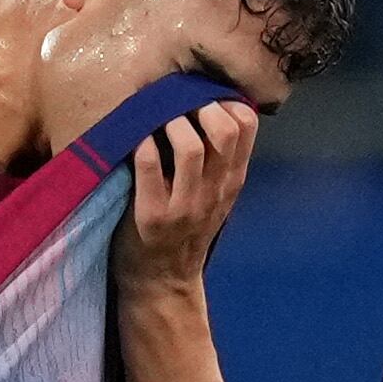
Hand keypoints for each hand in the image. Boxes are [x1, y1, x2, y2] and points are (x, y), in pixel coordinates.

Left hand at [113, 101, 259, 295]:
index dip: (224, 101)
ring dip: (170, 122)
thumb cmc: (184, 232)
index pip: (246, 125)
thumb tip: (214, 106)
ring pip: (190, 145)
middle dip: (199, 105)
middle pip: (224, 130)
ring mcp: (184, 206)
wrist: (161, 283)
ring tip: (156, 121)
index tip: (202, 98)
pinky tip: (136, 140)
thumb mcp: (216, 197)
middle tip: (177, 105)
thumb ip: (221, 162)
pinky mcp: (151, 215)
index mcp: (231, 182)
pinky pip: (149, 164)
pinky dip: (141, 143)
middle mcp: (214, 192)